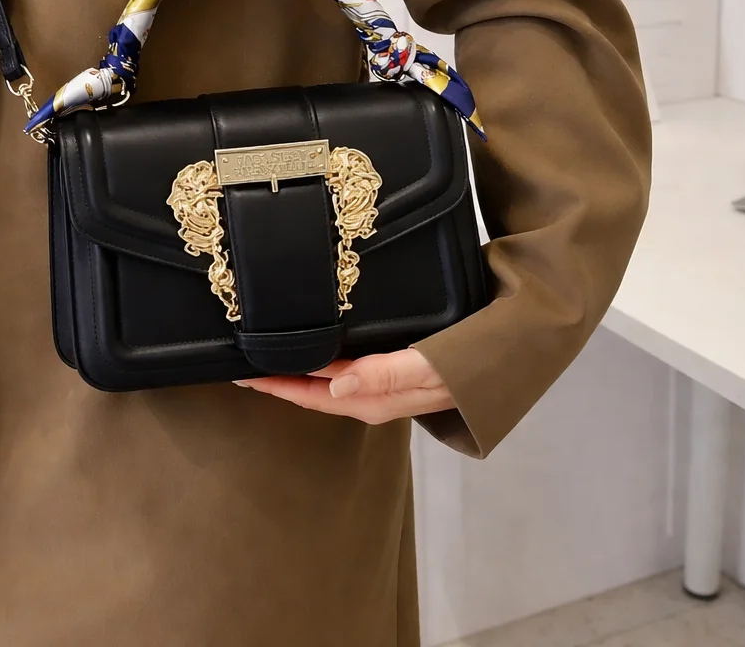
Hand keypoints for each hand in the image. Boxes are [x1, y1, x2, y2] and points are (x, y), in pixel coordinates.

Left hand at [235, 347, 454, 423]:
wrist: (503, 355)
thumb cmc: (465, 363)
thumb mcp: (426, 368)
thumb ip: (382, 375)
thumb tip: (333, 386)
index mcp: (373, 401)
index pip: (311, 396)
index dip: (276, 385)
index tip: (241, 373)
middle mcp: (371, 396)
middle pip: (312, 390)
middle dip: (278, 377)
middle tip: (242, 357)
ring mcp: (381, 384)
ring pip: (326, 379)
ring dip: (297, 367)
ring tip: (267, 349)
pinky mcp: (390, 368)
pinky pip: (345, 368)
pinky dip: (322, 357)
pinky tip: (313, 342)